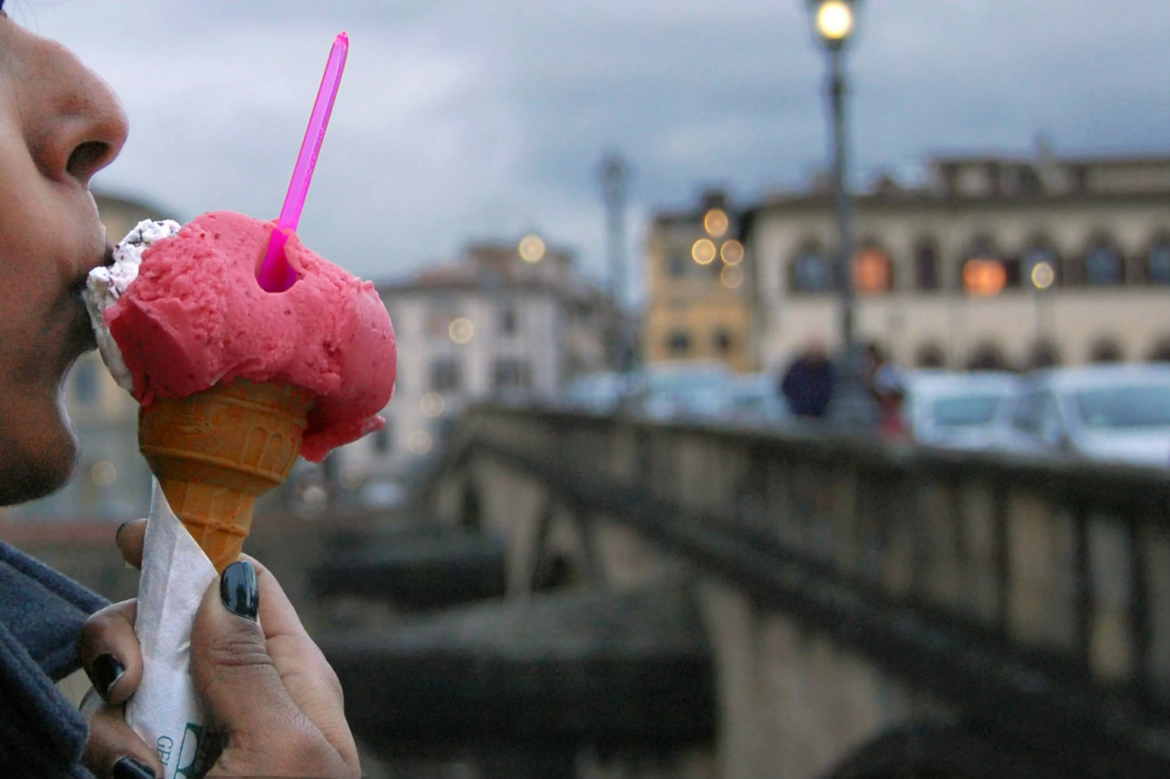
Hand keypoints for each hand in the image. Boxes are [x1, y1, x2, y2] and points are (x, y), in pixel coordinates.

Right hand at [79, 519, 360, 778]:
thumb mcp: (284, 746)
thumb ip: (248, 667)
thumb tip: (223, 579)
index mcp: (292, 675)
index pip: (244, 585)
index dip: (192, 552)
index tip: (134, 537)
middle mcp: (241, 695)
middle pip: (167, 625)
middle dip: (130, 642)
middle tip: (126, 681)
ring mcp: (194, 733)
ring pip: (127, 684)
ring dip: (115, 717)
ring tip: (141, 769)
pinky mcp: (156, 764)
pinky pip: (112, 737)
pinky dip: (108, 753)